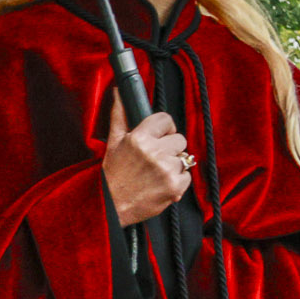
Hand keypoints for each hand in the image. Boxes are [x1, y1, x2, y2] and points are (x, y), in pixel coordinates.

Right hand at [102, 95, 190, 226]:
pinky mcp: (175, 187)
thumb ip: (119, 115)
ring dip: (173, 165)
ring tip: (156, 173)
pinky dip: (177, 181)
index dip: (163, 129)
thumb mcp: (112, 142)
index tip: (158, 137)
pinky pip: (187, 176)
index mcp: (139, 138)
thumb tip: (119, 92)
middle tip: (154, 159)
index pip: (166, 119)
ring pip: (184, 158)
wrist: (112, 206)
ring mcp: (166, 170)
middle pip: (179, 139)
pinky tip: (161, 184)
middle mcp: (154, 152)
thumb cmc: (112, 174)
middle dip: (169, 148)